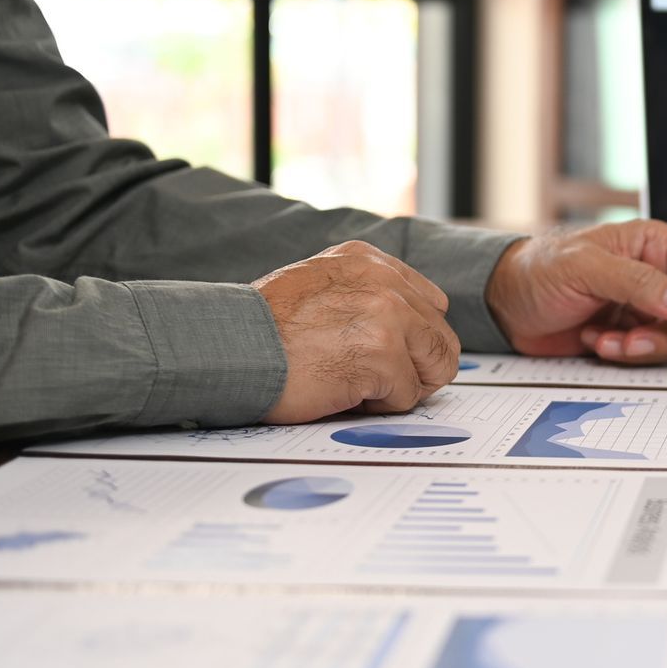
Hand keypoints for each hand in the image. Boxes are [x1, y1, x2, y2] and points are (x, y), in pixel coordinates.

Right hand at [254, 241, 460, 422]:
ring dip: (401, 387)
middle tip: (376, 381)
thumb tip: (408, 328)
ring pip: (436, 367)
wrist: (224, 347)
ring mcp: (387, 316)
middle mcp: (384, 281)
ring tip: (357, 384)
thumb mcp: (319, 286)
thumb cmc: (261, 329)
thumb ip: (364, 295)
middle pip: (442, 339)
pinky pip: (406, 397)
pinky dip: (376, 407)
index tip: (387, 355)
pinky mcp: (381, 354)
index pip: (432, 304)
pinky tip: (339, 392)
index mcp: (369, 260)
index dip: (415, 341)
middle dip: (416, 369)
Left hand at [484, 219, 666, 363]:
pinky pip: (652, 356)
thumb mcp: (585, 267)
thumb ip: (638, 282)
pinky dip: (626, 357)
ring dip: (643, 349)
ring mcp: (645, 308)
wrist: (503, 306)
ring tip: (603, 341)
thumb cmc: (536, 270)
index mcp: (655, 245)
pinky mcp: (631, 335)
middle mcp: (657, 276)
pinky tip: (593, 342)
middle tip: (632, 341)